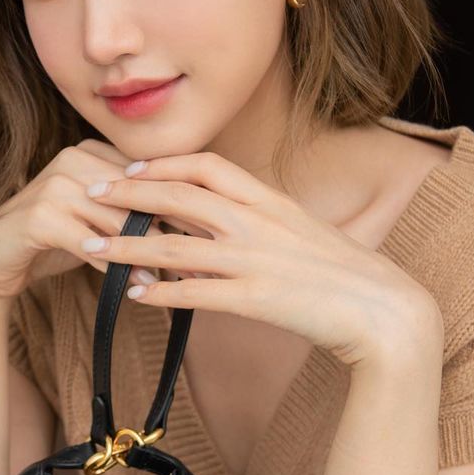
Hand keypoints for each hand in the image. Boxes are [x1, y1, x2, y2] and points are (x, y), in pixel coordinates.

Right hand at [0, 139, 199, 303]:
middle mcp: (74, 160)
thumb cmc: (52, 239)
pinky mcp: (39, 216)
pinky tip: (137, 282)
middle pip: (138, 196)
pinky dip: (115, 265)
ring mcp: (55, 185)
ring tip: (181, 274)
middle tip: (207, 257)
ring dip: (149, 250)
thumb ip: (135, 214)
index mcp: (93, 152)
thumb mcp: (98, 221)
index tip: (216, 232)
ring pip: (116, 220)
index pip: (148, 175)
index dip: (184, 204)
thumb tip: (194, 227)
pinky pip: (89, 243)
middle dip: (174, 228)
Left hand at [77, 151, 441, 368]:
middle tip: (89, 194)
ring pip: (175, 247)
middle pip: (180, 196)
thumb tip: (218, 224)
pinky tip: (132, 295)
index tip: (130, 169)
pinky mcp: (256, 300)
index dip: (163, 163)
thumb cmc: (343, 274)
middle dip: (128, 194)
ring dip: (127, 247)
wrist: (384, 311)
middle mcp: (258, 223)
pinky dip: (159, 293)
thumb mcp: (301, 232)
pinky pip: (194, 294)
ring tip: (90, 249)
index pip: (207, 164)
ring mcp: (256, 261)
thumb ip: (259, 223)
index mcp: (270, 200)